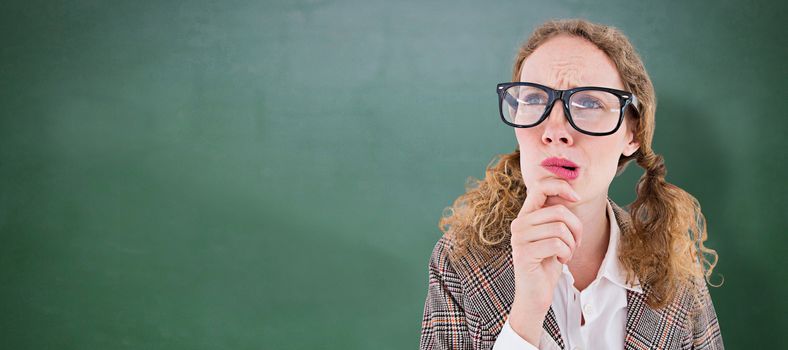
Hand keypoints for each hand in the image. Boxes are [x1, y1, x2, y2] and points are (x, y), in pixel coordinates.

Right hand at [506, 179, 583, 343]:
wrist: (535, 294)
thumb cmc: (547, 264)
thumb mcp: (554, 235)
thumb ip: (556, 215)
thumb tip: (570, 193)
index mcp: (526, 215)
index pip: (540, 186)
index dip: (561, 186)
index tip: (576, 198)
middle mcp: (519, 224)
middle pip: (559, 211)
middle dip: (576, 228)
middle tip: (576, 242)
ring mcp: (519, 239)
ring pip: (559, 228)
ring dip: (571, 244)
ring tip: (567, 253)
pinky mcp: (523, 254)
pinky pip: (556, 244)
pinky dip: (566, 253)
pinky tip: (561, 260)